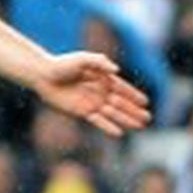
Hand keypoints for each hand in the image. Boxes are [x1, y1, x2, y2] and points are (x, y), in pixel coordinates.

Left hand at [36, 52, 151, 136]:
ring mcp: (91, 103)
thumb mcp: (82, 59)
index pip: (122, 89)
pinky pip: (98, 121)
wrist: (43, 76)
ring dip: (126, 120)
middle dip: (134, 111)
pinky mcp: (82, 112)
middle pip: (121, 103)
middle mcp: (100, 92)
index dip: (134, 95)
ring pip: (113, 114)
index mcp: (103, 78)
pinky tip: (119, 133)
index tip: (146, 102)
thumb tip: (116, 71)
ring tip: (140, 126)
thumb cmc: (62, 64)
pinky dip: (108, 127)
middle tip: (148, 118)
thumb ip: (100, 62)